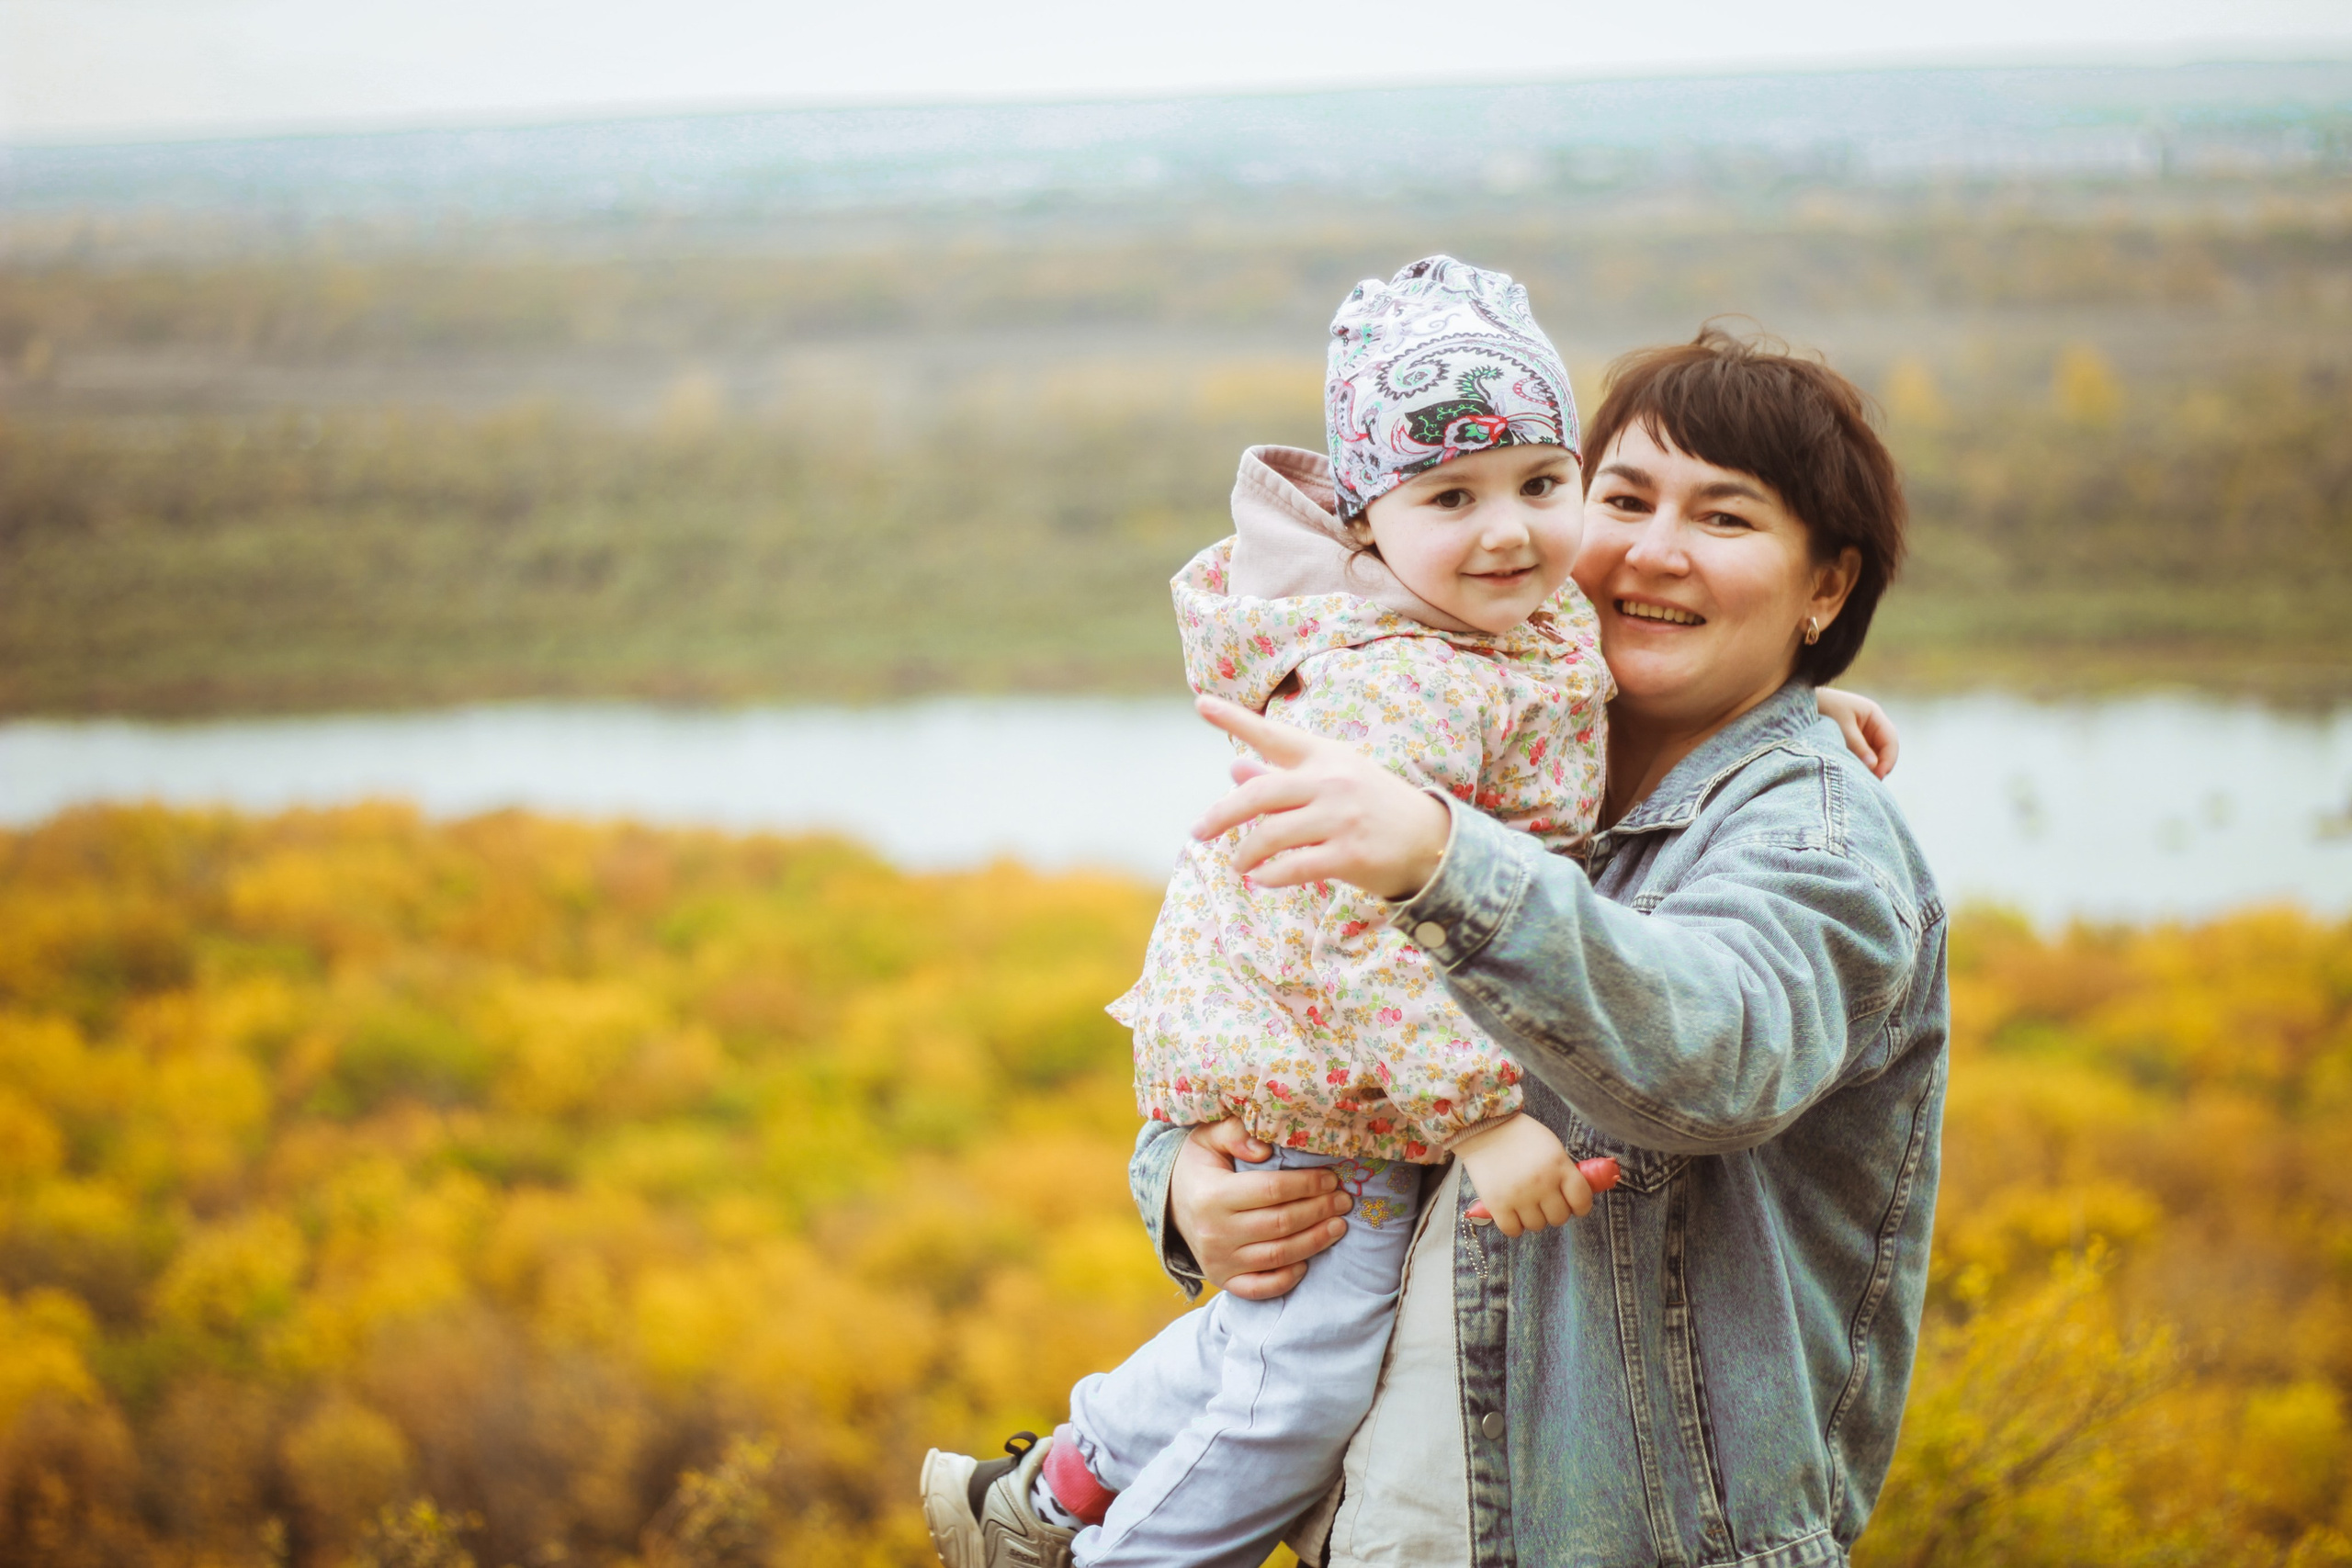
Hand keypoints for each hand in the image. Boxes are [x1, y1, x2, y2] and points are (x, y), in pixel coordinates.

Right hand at [1168, 1118, 1352, 1299]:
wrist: (1170, 1202)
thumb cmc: (1199, 1166)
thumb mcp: (1208, 1138)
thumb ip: (1235, 1133)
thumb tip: (1265, 1149)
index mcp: (1213, 1195)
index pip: (1271, 1190)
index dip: (1307, 1185)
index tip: (1330, 1178)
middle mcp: (1215, 1232)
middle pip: (1281, 1224)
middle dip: (1319, 1211)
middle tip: (1344, 1200)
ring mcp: (1219, 1260)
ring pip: (1278, 1255)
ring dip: (1315, 1241)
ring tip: (1338, 1226)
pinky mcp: (1223, 1279)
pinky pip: (1260, 1288)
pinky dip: (1287, 1279)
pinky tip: (1307, 1263)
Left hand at [1191, 695, 1452, 900]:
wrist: (1431, 841)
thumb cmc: (1373, 807)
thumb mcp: (1333, 781)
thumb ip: (1283, 775)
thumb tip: (1233, 769)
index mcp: (1325, 757)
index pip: (1273, 735)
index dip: (1235, 719)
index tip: (1201, 704)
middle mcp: (1331, 781)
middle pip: (1259, 793)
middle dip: (1222, 814)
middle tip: (1198, 831)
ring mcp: (1341, 818)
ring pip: (1272, 834)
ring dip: (1246, 853)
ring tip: (1238, 865)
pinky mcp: (1350, 854)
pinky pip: (1295, 867)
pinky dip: (1271, 876)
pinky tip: (1262, 880)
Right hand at [1449, 1112, 1594, 1236]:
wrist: (1484, 1128)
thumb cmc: (1521, 1136)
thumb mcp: (1551, 1146)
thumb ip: (1565, 1171)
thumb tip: (1577, 1197)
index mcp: (1559, 1165)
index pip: (1581, 1200)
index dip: (1580, 1206)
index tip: (1573, 1205)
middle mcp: (1542, 1183)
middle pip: (1559, 1217)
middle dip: (1554, 1211)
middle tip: (1544, 1200)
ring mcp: (1519, 1195)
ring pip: (1537, 1225)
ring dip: (1533, 1217)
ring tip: (1524, 1202)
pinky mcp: (1497, 1204)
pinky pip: (1513, 1230)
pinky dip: (1513, 1225)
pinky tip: (1511, 1212)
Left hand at [1816, 687, 1899, 778]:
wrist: (1798, 703)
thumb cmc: (1822, 707)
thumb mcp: (1841, 726)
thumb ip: (1857, 746)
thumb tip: (1873, 766)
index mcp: (1874, 715)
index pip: (1890, 740)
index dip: (1888, 760)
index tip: (1878, 775)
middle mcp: (1870, 725)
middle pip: (1884, 750)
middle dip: (1879, 767)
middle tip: (1869, 783)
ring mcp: (1860, 734)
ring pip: (1872, 756)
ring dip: (1868, 768)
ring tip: (1858, 780)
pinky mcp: (1849, 742)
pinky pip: (1859, 757)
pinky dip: (1857, 766)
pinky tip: (1850, 774)